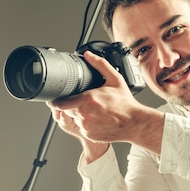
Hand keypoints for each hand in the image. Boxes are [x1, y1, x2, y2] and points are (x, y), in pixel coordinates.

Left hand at [47, 51, 163, 158]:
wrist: (134, 123)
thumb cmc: (125, 103)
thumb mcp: (115, 79)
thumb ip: (100, 65)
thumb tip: (89, 55)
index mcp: (88, 99)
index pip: (61, 102)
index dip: (56, 101)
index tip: (54, 99)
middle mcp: (85, 114)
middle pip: (67, 110)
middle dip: (72, 105)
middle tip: (86, 102)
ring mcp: (86, 126)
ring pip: (75, 119)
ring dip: (80, 115)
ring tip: (95, 111)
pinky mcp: (89, 135)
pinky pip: (82, 128)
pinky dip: (86, 124)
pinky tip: (97, 119)